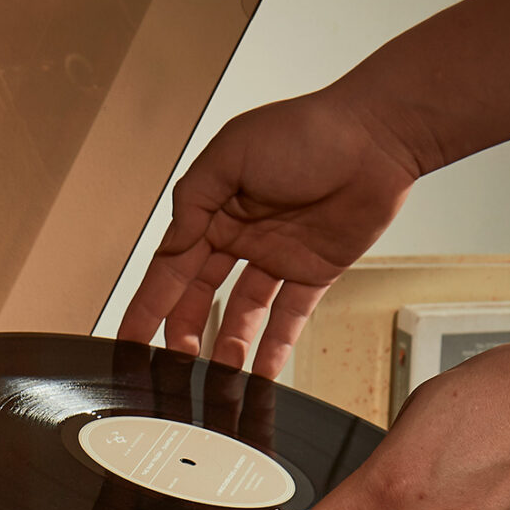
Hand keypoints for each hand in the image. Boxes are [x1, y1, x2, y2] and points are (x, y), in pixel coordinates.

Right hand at [117, 87, 422, 378]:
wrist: (378, 137)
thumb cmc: (307, 131)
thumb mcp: (231, 155)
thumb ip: (193, 201)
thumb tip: (168, 247)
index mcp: (214, 206)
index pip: (171, 264)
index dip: (150, 303)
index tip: (131, 337)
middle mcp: (241, 233)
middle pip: (201, 293)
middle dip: (183, 331)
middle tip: (171, 365)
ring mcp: (278, 254)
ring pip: (242, 311)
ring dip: (227, 344)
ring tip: (216, 378)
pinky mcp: (315, 270)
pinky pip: (290, 315)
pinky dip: (275, 345)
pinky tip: (260, 373)